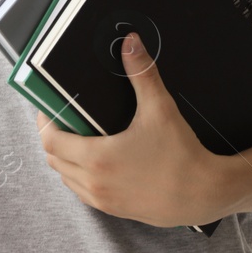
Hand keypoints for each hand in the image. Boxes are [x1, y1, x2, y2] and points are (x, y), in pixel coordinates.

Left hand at [34, 31, 236, 227]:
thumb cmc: (182, 154)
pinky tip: (96, 161)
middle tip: (66, 118)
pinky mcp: (115, 210)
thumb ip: (141, 74)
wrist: (205, 195)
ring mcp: (103, 200)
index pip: (50, 140)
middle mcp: (94, 183)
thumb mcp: (160, 109)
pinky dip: (80, 176)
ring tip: (80, 137)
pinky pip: (83, 193)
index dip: (45, 122)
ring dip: (66, 158)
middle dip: (54, 137)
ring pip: (66, 178)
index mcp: (97, 158)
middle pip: (53, 159)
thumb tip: (130, 42)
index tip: (50, 107)